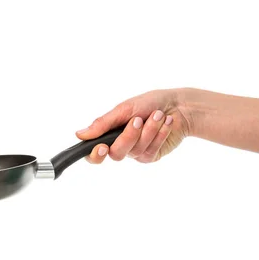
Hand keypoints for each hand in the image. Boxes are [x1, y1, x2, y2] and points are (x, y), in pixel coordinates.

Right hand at [76, 89, 192, 163]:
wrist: (178, 105)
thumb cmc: (149, 103)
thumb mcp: (122, 109)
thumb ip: (102, 124)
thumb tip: (80, 134)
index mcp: (109, 134)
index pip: (94, 154)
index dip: (95, 155)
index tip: (101, 147)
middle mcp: (121, 145)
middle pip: (116, 153)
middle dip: (129, 136)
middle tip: (138, 120)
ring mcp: (136, 152)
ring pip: (135, 150)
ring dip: (148, 130)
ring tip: (157, 115)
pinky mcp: (152, 155)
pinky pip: (151, 150)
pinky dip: (159, 134)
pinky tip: (166, 123)